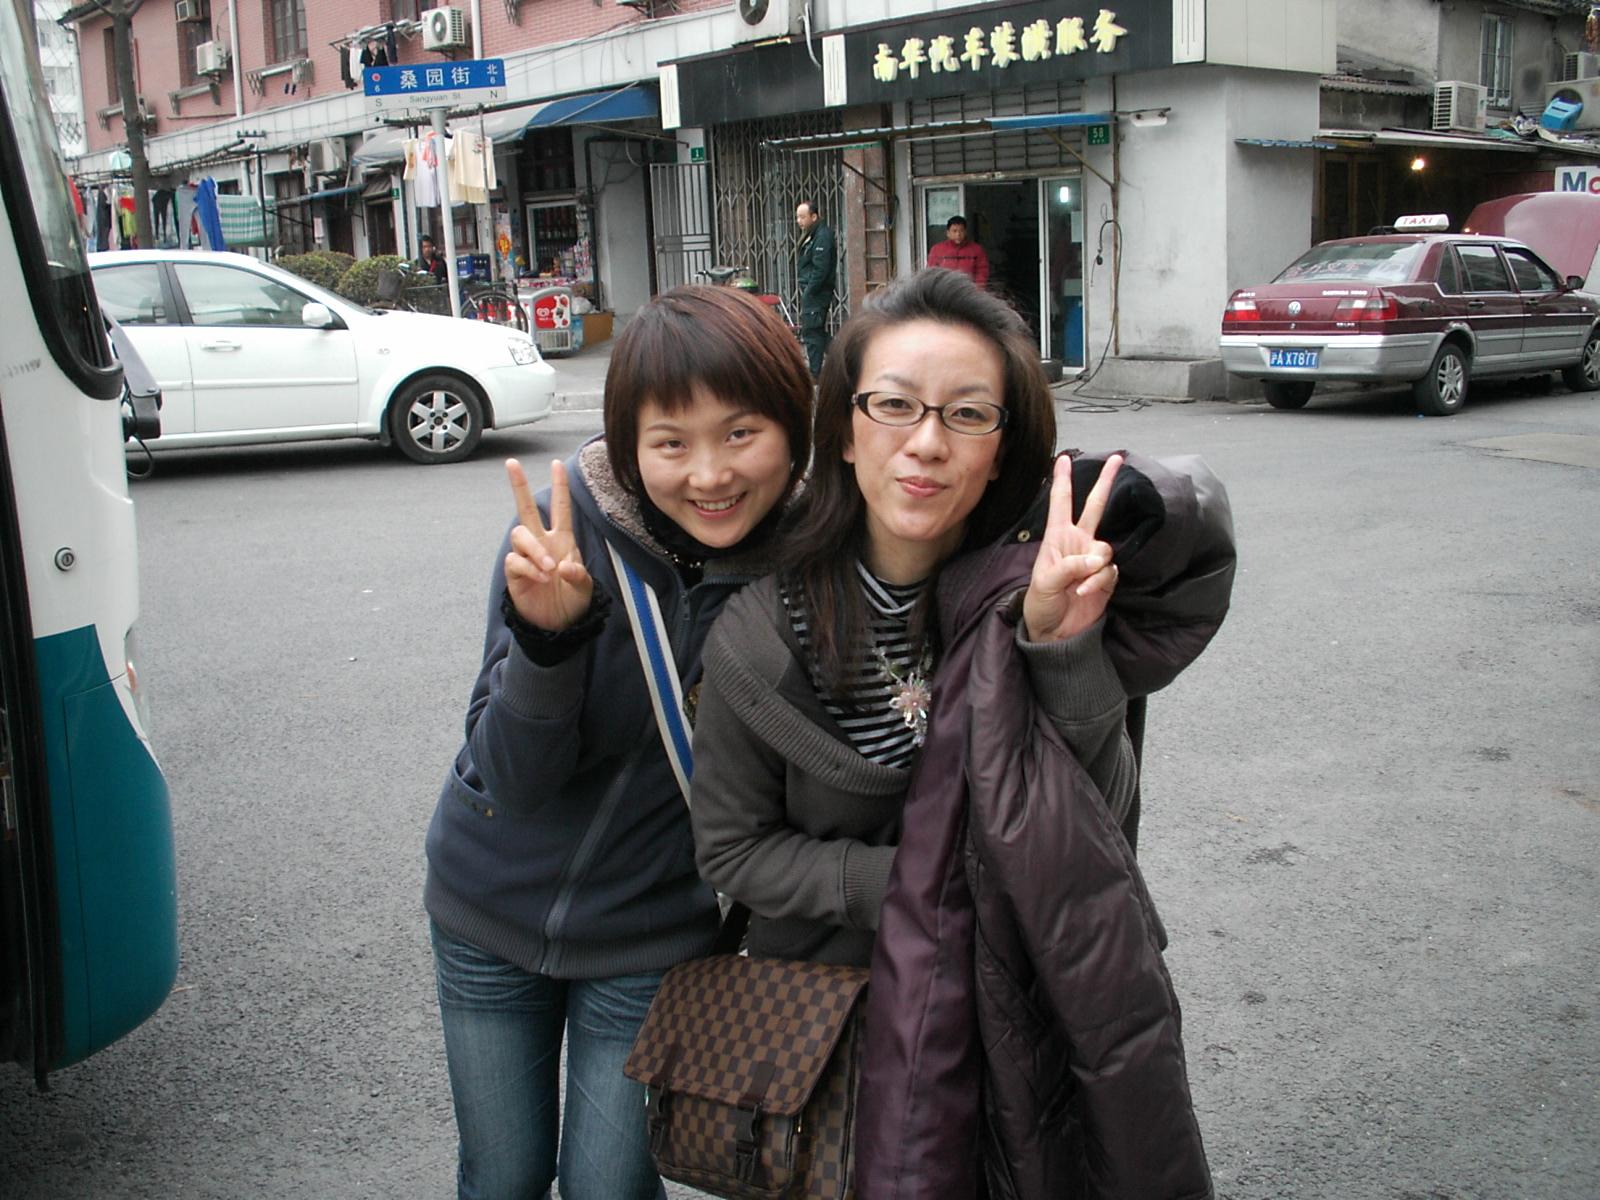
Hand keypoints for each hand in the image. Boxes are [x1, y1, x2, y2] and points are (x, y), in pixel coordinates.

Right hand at [503, 458, 592, 631]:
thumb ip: (579, 575)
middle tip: (512, 464)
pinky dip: (529, 567)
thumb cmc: (573, 601)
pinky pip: (515, 561)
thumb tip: (564, 565)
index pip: (560, 508)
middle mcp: (541, 543)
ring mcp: (526, 556)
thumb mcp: (585, 588)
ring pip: (520, 535)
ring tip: (549, 568)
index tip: (556, 464)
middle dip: (519, 485)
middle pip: (525, 508)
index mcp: (562, 539)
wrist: (558, 625)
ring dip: (535, 549)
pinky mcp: (514, 573)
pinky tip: (542, 577)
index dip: (559, 487)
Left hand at [1022, 453, 1122, 642]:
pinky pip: (1109, 571)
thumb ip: (1068, 567)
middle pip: (1095, 506)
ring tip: (1077, 586)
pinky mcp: (1105, 576)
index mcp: (1056, 537)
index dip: (1061, 480)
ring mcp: (1092, 559)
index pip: (1060, 503)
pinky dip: (1098, 582)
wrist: (1055, 633)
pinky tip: (1085, 593)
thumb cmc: (1040, 604)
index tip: (1063, 458)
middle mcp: (1077, 542)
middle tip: (1118, 458)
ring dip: (1094, 567)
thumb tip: (1095, 559)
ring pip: (1106, 548)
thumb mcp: (1044, 584)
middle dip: (1105, 482)